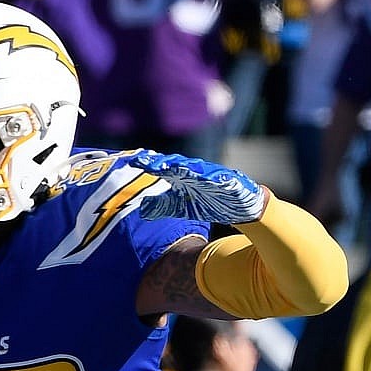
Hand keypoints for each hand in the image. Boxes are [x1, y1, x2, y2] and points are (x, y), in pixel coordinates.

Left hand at [129, 148, 266, 224]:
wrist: (237, 208)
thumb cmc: (207, 203)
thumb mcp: (180, 207)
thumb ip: (162, 205)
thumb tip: (141, 208)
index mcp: (184, 176)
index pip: (164, 167)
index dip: (150, 163)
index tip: (133, 161)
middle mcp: (197, 172)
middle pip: (179, 165)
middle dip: (164, 163)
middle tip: (148, 162)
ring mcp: (215, 176)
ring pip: (200, 170)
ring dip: (188, 167)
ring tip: (173, 167)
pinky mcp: (233, 183)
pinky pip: (226, 180)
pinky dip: (221, 178)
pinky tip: (214, 178)